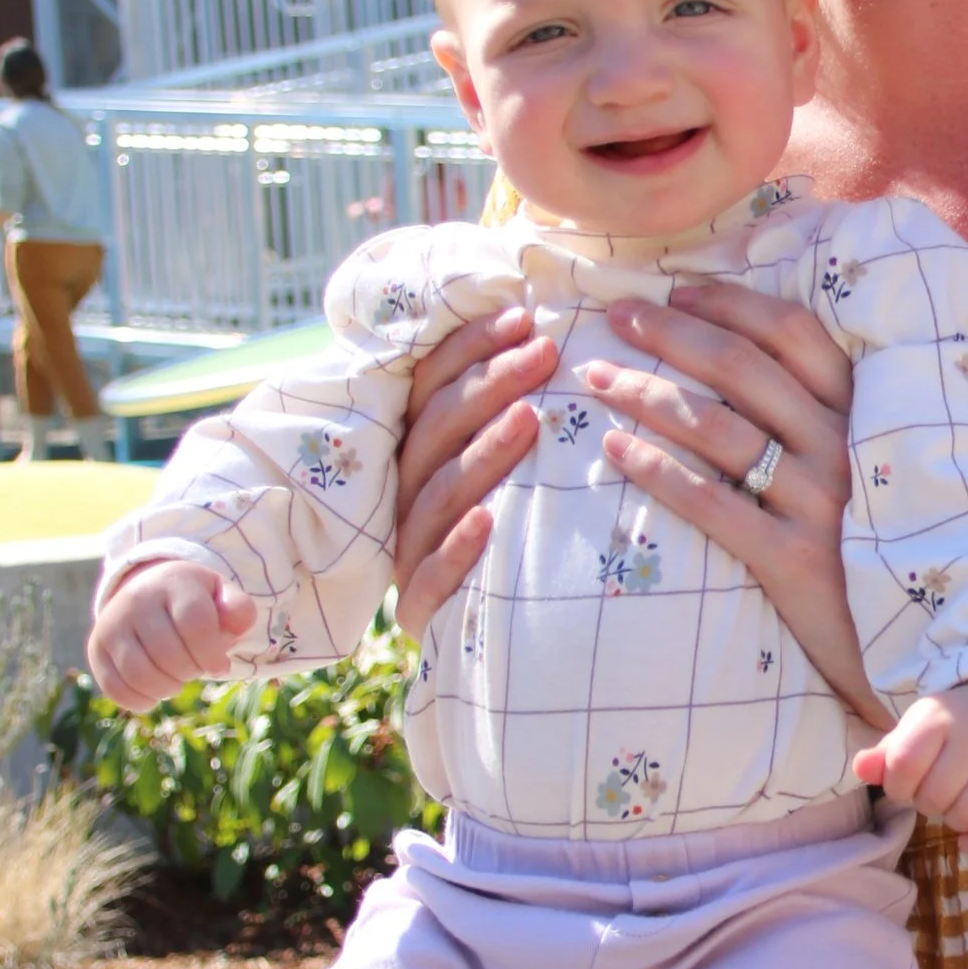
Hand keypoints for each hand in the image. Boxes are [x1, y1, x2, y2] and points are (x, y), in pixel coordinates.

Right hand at [89, 559, 252, 708]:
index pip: (195, 623)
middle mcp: (136, 599)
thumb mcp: (221, 597)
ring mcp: (111, 623)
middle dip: (191, 671)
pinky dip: (141, 701)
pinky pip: (115, 688)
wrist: (148, 594)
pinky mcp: (96, 648)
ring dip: (167, 688)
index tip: (220, 666)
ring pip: (140, 674)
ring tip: (177, 680)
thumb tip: (234, 625)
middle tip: (195, 668)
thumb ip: (238, 610)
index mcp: (173, 582)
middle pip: (169, 654)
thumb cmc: (194, 603)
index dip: (212, 654)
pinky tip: (155, 694)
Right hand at [393, 303, 556, 636]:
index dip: (473, 348)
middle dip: (490, 384)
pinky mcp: (421, 613)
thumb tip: (560, 333)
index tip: (527, 316)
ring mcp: (409, 555)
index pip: (433, 386)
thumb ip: (523, 409)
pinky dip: (457, 548)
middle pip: (436, 429)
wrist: (517, 652)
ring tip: (531, 418)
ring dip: (484, 453)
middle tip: (545, 351)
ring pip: (438, 493)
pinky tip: (489, 521)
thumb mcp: (524, 471)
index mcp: (422, 455)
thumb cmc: (530, 539)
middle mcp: (407, 497)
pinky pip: (433, 578)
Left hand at [583, 280, 882, 723]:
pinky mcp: (795, 562)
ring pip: (717, 427)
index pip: (792, 332)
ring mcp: (822, 504)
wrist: (918, 648)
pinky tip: (613, 448)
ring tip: (598, 379)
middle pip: (742, 367)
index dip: (728, 304)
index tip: (673, 293)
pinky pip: (711, 503)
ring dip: (647, 393)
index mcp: (864, 413)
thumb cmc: (873, 547)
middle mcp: (845, 448)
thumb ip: (821, 417)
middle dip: (670, 333)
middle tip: (615, 318)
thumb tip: (742, 356)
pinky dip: (655, 468)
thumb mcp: (868, 468)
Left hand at [855, 680, 967, 858]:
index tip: (905, 783)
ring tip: (954, 805)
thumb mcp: (917, 728)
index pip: (905, 764)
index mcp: (941, 715)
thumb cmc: (953, 725)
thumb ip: (887, 753)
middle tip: (933, 791)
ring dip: (954, 821)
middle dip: (926, 803)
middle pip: (937, 794)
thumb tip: (861, 769)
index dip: (897, 785)